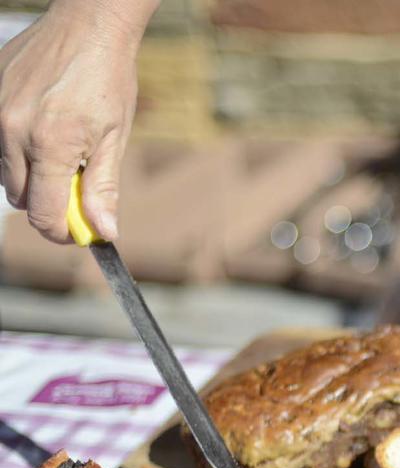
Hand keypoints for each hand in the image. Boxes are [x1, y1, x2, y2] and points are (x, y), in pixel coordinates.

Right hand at [0, 1, 145, 242]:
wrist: (88, 27)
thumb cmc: (108, 81)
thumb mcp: (114, 138)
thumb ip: (102, 188)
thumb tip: (104, 231)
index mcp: (49, 145)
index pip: (42, 213)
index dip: (61, 231)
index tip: (77, 232)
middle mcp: (12, 130)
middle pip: (19, 197)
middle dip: (47, 204)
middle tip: (75, 192)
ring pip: (5, 171)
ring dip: (32, 176)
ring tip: (62, 154)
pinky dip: (19, 147)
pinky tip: (44, 129)